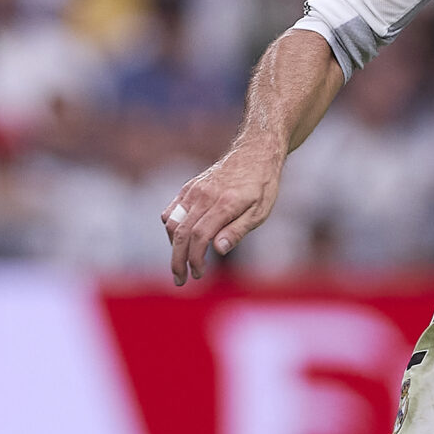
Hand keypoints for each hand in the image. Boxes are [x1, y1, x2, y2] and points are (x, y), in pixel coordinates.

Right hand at [163, 132, 286, 285]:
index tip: (198, 274)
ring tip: (182, 263)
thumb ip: (238, 230)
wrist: (254, 153)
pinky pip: (172, 210)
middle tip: (180, 280)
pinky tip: (181, 241)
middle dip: (177, 260)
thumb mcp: (260, 212)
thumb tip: (219, 250)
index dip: (195, 259)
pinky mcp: (189, 187)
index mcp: (225, 204)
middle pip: (181, 233)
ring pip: (172, 223)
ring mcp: (194, 190)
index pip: (200, 237)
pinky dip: (172, 229)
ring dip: (173, 247)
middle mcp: (205, 196)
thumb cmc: (262, 186)